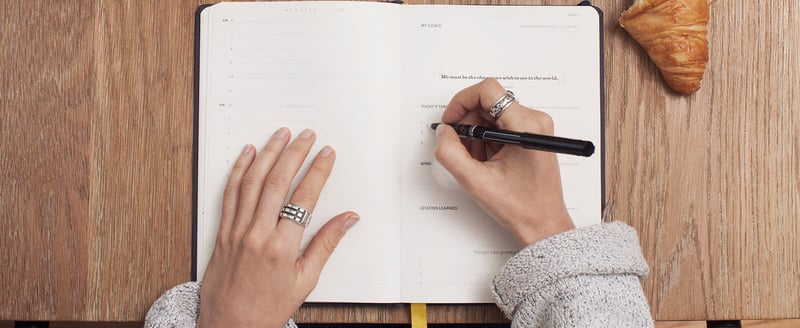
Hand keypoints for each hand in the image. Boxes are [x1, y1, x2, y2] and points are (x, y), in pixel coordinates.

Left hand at [198, 128, 359, 327]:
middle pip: (277, 182)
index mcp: (282, 248)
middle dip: (294, 154)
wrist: (229, 326)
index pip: (304, 198)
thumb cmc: (268, 309)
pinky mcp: (222, 232)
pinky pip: (230, 194)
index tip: (327, 154)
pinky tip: (248, 154)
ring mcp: (236, 231)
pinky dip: (239, 170)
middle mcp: (257, 235)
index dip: (317, 171)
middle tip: (307, 135)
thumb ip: (326, 244)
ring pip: (252, 182)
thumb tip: (348, 219)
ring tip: (281, 135)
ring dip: (268, 154)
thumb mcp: (305, 281)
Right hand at [435, 78, 573, 245]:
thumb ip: (451, 153)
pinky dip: (487, 140)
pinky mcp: (532, 135)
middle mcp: (535, 121)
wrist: (543, 224)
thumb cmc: (521, 207)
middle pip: (489, 102)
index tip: (452, 120)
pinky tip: (487, 161)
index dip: (462, 101)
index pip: (488, 91)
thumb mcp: (476, 182)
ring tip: (477, 160)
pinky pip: (501, 125)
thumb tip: (444, 132)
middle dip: (468, 123)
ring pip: (493, 114)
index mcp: (526, 126)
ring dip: (477, 133)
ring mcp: (535, 128)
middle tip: (460, 146)